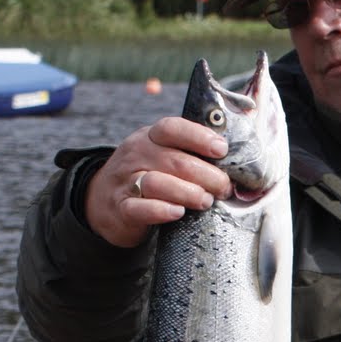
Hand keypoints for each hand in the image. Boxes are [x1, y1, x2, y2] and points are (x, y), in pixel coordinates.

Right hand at [86, 117, 232, 247]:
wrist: (103, 201)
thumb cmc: (148, 174)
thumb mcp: (163, 155)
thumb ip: (191, 152)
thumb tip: (237, 158)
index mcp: (150, 137)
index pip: (172, 128)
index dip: (199, 137)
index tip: (221, 150)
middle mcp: (136, 155)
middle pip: (174, 160)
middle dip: (206, 175)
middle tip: (224, 188)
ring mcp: (126, 181)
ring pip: (157, 183)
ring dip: (188, 193)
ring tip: (206, 201)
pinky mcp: (122, 207)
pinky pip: (140, 207)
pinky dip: (161, 210)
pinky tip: (178, 213)